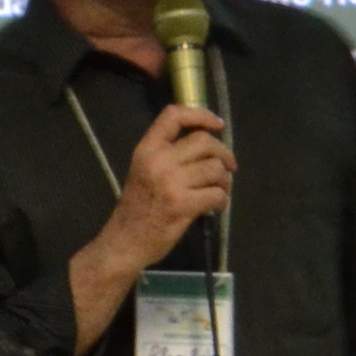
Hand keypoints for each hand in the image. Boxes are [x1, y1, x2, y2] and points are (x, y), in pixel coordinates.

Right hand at [98, 102, 234, 268]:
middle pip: (204, 142)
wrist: (126, 240)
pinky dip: (222, 200)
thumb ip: (168, 154)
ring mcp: (171, 182)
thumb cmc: (137, 207)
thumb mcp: (144, 170)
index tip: (218, 125)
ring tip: (219, 191)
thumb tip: (207, 146)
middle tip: (229, 167)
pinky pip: (216, 193)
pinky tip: (216, 207)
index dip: (201, 115)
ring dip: (224, 181)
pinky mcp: (183, 204)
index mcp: (147, 149)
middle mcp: (159, 160)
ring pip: (215, 168)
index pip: (174, 116)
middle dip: (223, 153)